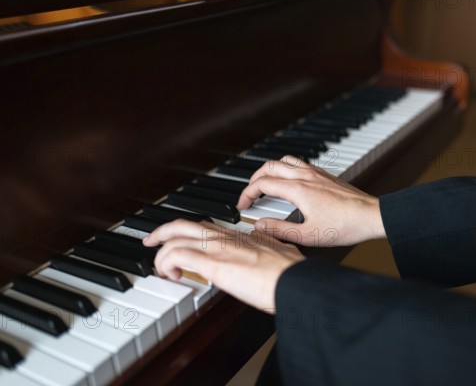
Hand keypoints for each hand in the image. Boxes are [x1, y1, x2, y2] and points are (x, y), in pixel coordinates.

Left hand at [143, 219, 304, 310]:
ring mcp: (218, 248)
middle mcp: (225, 237)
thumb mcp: (280, 249)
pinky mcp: (213, 263)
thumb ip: (269, 243)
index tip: (178, 241)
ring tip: (163, 270)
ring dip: (162, 255)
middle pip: (183, 225)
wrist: (294, 280)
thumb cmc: (290, 272)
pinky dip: (166, 264)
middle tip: (151, 242)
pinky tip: (172, 276)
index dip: (187, 233)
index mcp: (239, 236)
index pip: (204, 226)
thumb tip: (267, 242)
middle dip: (161, 233)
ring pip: (174, 239)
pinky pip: (176, 256)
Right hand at [237, 156, 385, 246]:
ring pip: (285, 160)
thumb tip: (260, 226)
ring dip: (270, 170)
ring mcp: (316, 173)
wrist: (371, 216)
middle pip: (270, 166)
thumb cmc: (345, 226)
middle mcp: (305, 176)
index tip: (243, 205)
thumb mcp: (308, 236)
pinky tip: (290, 182)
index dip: (247, 193)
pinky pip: (299, 163)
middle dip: (254, 179)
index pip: (263, 184)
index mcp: (298, 190)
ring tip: (265, 184)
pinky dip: (286, 168)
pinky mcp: (325, 175)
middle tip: (250, 194)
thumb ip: (280, 230)